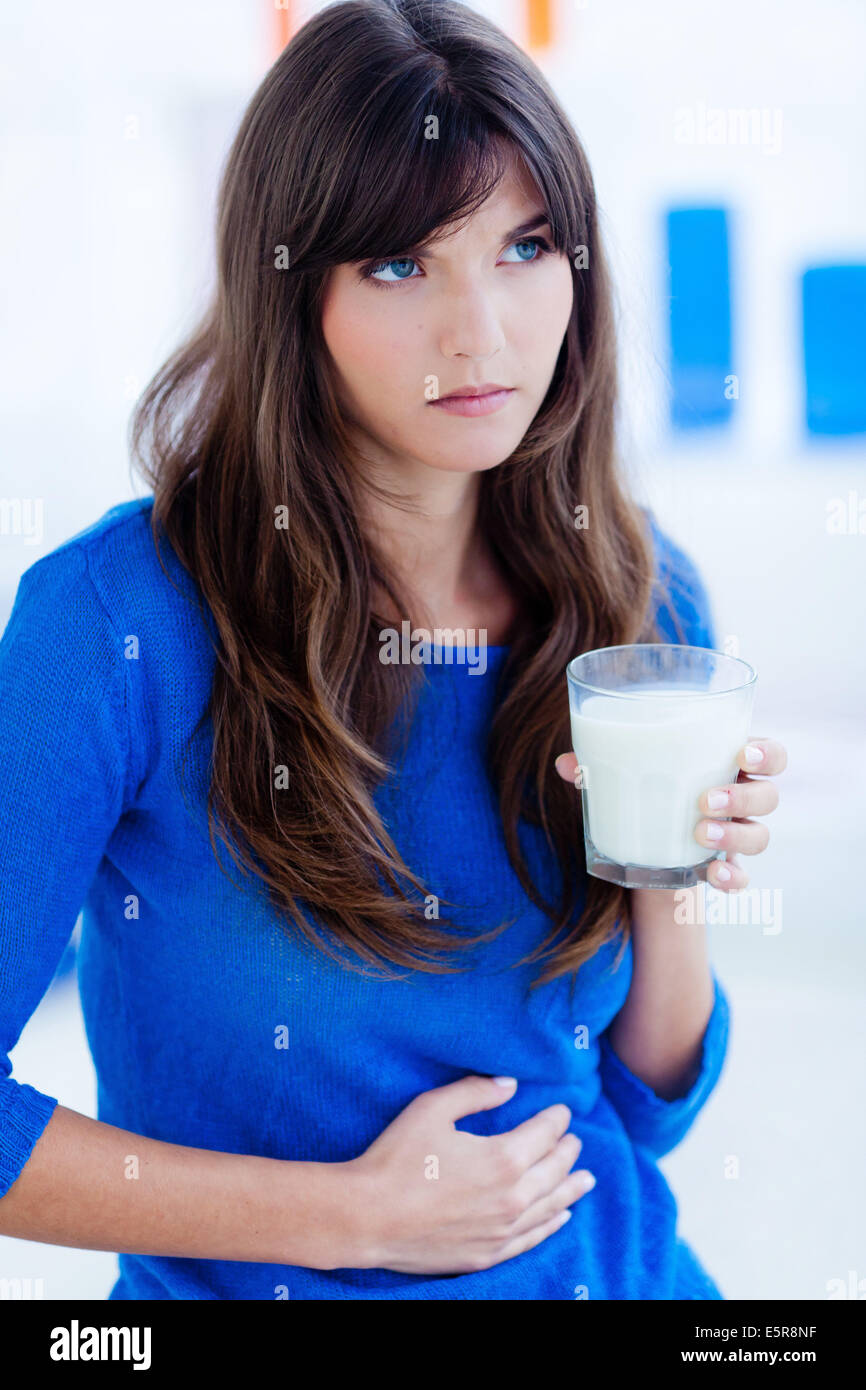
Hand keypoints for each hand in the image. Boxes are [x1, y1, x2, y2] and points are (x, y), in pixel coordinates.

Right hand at [342, 1075, 595, 1274]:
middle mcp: (512, 1198)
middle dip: (567, 1152)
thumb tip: (510, 1085)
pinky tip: (561, 1216)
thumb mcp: (432, 1109)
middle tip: (575, 1140)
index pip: (544, 1135)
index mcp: (503, 1158)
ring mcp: (502, 1231)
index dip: (556, 1119)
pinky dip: (551, 1225)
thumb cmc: (396, 1158)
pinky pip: (532, 1238)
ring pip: (550, 1207)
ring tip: (586, 1179)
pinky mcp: (487, 1254)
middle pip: (554, 1171)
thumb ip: (475, 1092)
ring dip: (570, 1189)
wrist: (367, 1217)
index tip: (562, 1111)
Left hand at [554, 736, 786, 893]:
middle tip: (704, 800)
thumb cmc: (644, 790)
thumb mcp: (624, 775)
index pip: (771, 754)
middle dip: (742, 797)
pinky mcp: (725, 869)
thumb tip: (566, 765)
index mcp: (727, 765)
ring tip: (699, 833)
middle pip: (768, 796)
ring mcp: (737, 837)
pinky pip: (742, 878)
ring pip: (760, 836)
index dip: (767, 753)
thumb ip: (598, 767)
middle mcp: (742, 800)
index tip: (742, 752)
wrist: (647, 845)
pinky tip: (713, 876)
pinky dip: (732, 879)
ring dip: (734, 836)